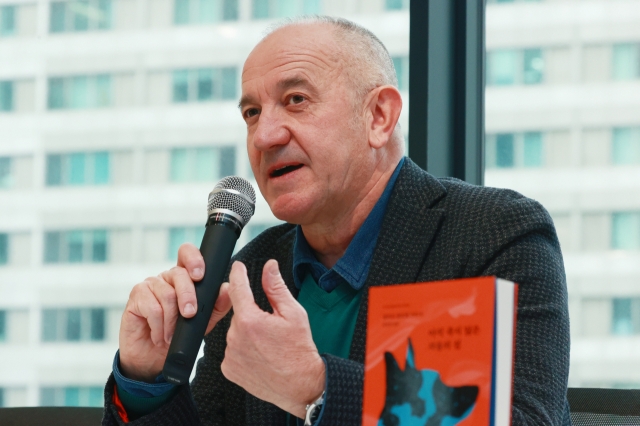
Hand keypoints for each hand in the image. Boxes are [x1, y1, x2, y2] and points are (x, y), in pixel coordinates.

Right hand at [118, 243, 232, 381]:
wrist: (153, 359)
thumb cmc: (177, 336)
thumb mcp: (203, 322)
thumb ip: (216, 305)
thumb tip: (226, 288)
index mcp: (184, 277)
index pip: (187, 254)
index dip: (193, 259)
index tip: (200, 275)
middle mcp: (166, 277)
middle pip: (179, 274)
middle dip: (188, 297)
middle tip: (189, 315)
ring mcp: (150, 285)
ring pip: (167, 294)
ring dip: (172, 320)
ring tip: (170, 335)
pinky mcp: (136, 296)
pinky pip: (152, 307)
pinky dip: (159, 326)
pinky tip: (158, 335)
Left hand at [222, 260, 324, 418]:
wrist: (300, 385)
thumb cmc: (299, 351)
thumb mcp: (293, 313)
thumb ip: (276, 287)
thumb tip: (269, 267)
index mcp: (250, 320)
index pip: (238, 288)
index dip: (238, 274)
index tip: (238, 266)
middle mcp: (235, 337)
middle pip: (239, 313)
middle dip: (252, 314)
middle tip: (272, 327)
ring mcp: (230, 355)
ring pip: (235, 332)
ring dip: (247, 332)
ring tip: (268, 345)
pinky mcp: (228, 369)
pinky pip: (232, 350)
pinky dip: (243, 349)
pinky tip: (259, 355)